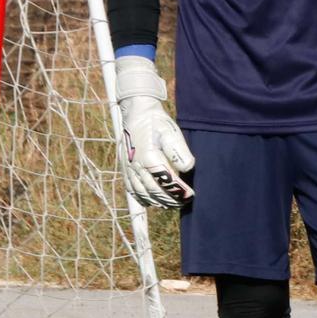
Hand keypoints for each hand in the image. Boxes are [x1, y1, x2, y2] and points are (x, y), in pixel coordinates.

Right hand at [114, 54, 195, 208]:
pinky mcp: (125, 169)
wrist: (137, 113)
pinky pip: (132, 190)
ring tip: (172, 203)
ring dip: (158, 201)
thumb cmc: (156, 122)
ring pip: (142, 194)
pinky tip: (154, 201)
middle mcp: (136, 165)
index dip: (179, 191)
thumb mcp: (171, 131)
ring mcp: (128, 168)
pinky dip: (143, 199)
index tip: (191, 195)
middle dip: (171, 199)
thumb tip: (187, 167)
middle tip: (185, 201)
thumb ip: (178, 151)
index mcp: (148, 156)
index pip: (165, 181)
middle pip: (154, 191)